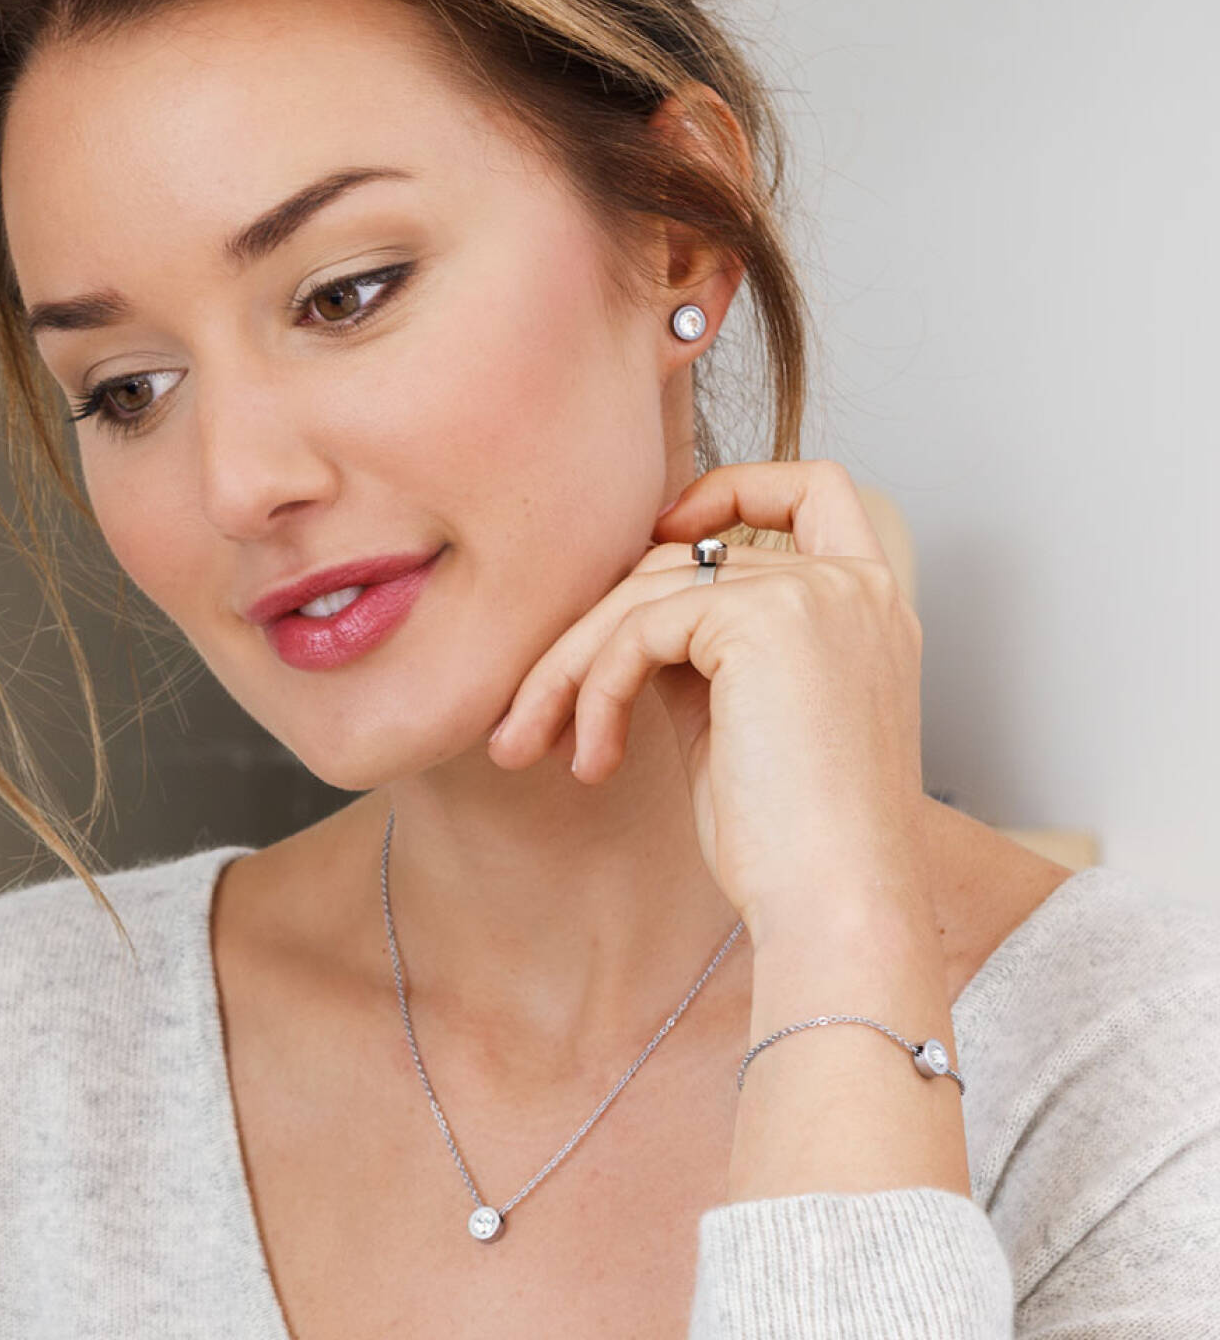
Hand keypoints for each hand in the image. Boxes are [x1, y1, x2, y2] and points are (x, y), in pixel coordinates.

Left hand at [486, 459, 929, 945]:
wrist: (835, 907)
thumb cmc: (794, 843)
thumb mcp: (744, 721)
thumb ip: (703, 653)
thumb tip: (625, 623)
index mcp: (866, 607)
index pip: (811, 491)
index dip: (728, 490)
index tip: (660, 535)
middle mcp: (852, 587)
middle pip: (684, 558)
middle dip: (594, 628)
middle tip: (532, 710)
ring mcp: (815, 595)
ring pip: (646, 589)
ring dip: (572, 666)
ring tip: (532, 741)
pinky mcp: (767, 619)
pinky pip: (640, 629)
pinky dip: (596, 689)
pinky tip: (592, 760)